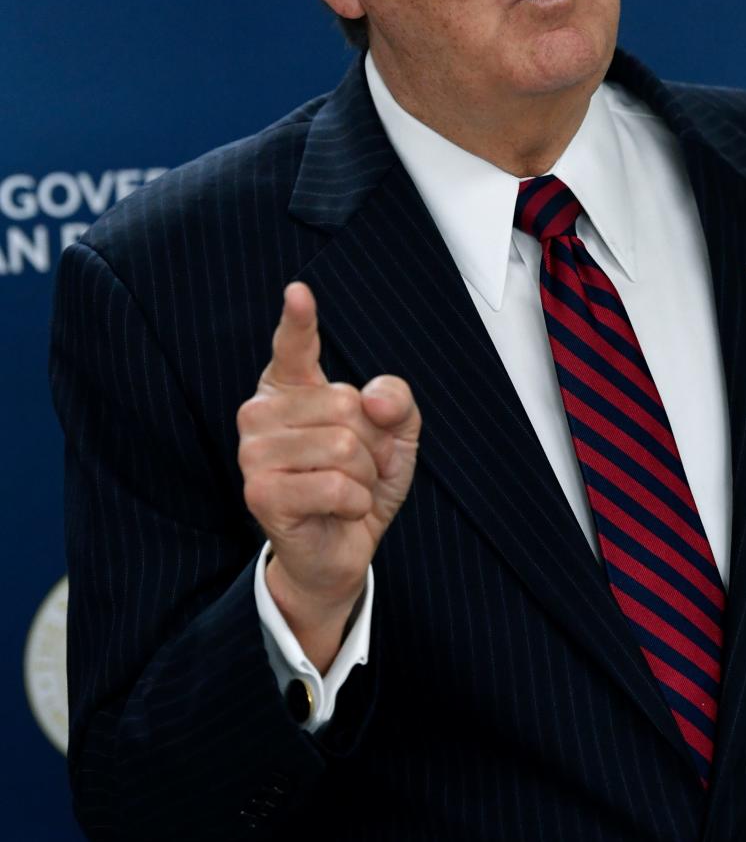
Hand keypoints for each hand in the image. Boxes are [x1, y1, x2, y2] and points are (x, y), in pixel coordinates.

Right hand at [237, 282, 419, 668]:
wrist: (339, 550)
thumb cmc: (358, 484)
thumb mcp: (395, 436)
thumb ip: (396, 401)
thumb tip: (376, 399)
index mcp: (289, 388)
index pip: (293, 346)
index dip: (298, 320)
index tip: (299, 292)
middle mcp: (260, 412)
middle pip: (345, 404)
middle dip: (372, 443)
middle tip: (358, 469)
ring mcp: (253, 452)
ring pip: (343, 445)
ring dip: (364, 476)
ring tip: (347, 490)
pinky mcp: (260, 492)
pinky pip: (338, 485)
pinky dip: (355, 502)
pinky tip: (338, 511)